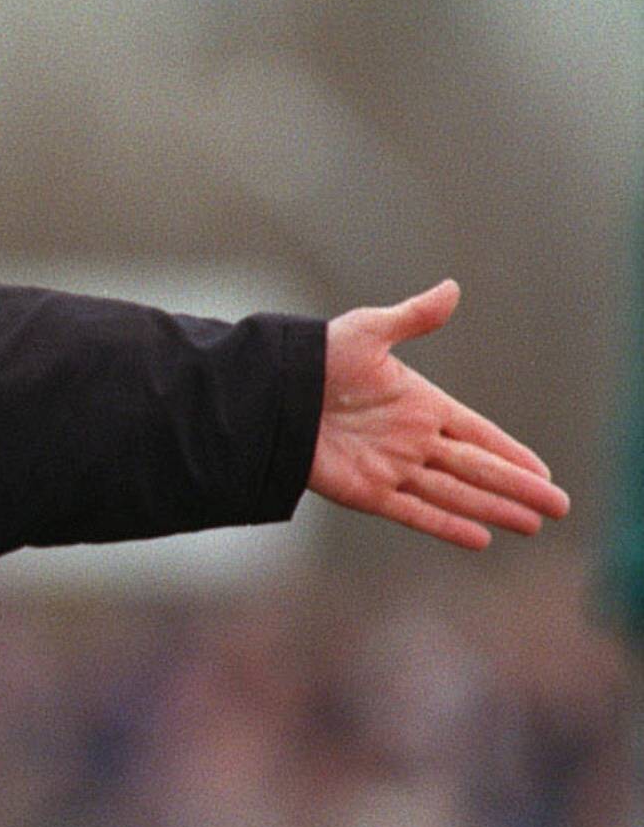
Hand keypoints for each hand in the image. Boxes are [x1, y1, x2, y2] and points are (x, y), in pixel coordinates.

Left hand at [308, 279, 569, 547]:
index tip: (543, 471)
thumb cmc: (315, 358)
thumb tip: (452, 288)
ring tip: (532, 525)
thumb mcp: (368, 332)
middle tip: (558, 507)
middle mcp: (411, 439)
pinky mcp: (365, 491)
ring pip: (455, 493)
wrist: (269, 393)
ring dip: (493, 509)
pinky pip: (414, 512)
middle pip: (477, 468)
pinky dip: (446, 525)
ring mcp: (390, 467)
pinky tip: (479, 538)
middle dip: (517, 488)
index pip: (478, 433)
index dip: (511, 452)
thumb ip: (412, 318)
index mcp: (420, 404)